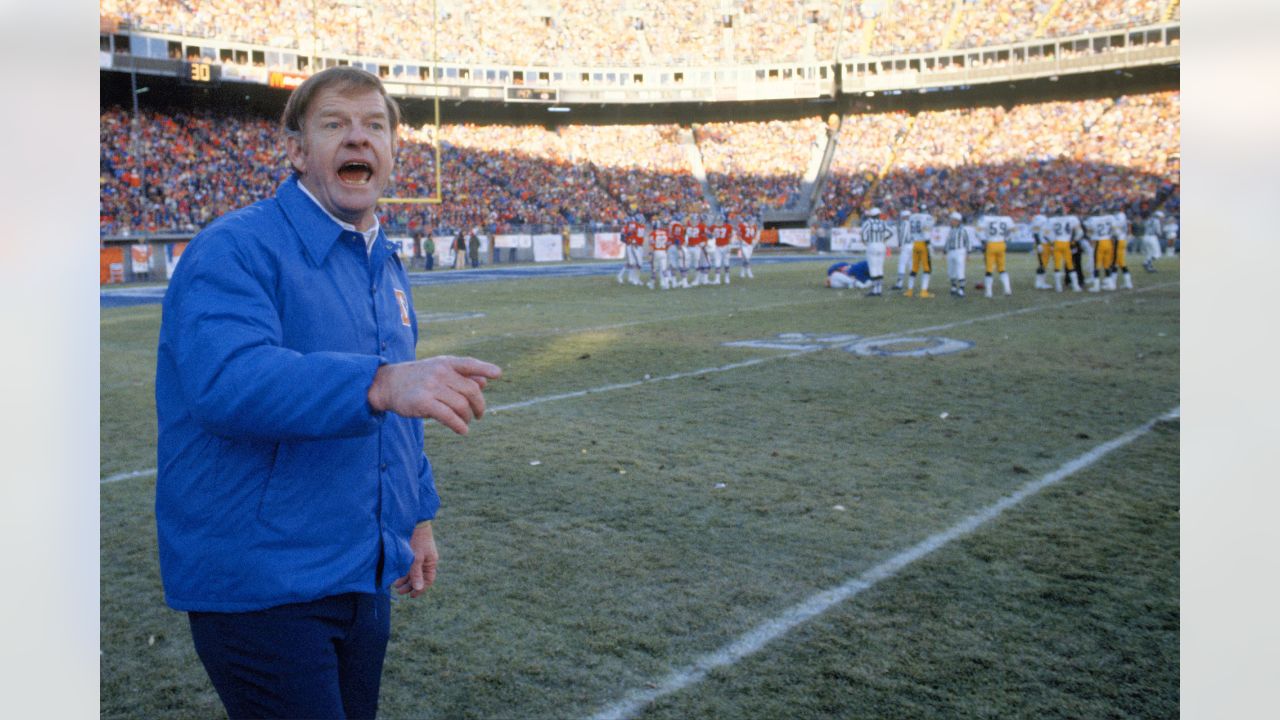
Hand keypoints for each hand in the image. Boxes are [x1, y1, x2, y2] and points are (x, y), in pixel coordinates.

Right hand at [367, 355, 501, 434]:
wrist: (387, 384)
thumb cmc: (417, 378)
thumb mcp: (439, 371)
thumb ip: (462, 376)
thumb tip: (485, 382)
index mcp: (445, 363)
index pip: (469, 363)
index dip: (485, 368)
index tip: (498, 374)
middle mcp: (440, 372)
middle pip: (471, 390)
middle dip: (479, 405)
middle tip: (479, 415)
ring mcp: (431, 387)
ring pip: (461, 405)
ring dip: (467, 417)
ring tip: (466, 422)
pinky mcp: (423, 402)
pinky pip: (449, 416)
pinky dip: (459, 426)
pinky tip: (462, 431)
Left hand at [392, 522, 437, 597]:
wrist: (413, 522)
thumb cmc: (417, 540)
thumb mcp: (416, 558)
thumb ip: (416, 573)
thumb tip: (418, 588)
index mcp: (431, 562)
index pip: (428, 580)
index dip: (421, 589)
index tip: (412, 596)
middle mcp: (426, 561)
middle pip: (419, 577)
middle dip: (410, 585)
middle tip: (399, 591)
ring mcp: (418, 556)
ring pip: (412, 572)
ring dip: (405, 579)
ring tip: (395, 585)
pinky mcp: (411, 553)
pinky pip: (408, 566)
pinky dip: (402, 572)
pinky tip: (396, 575)